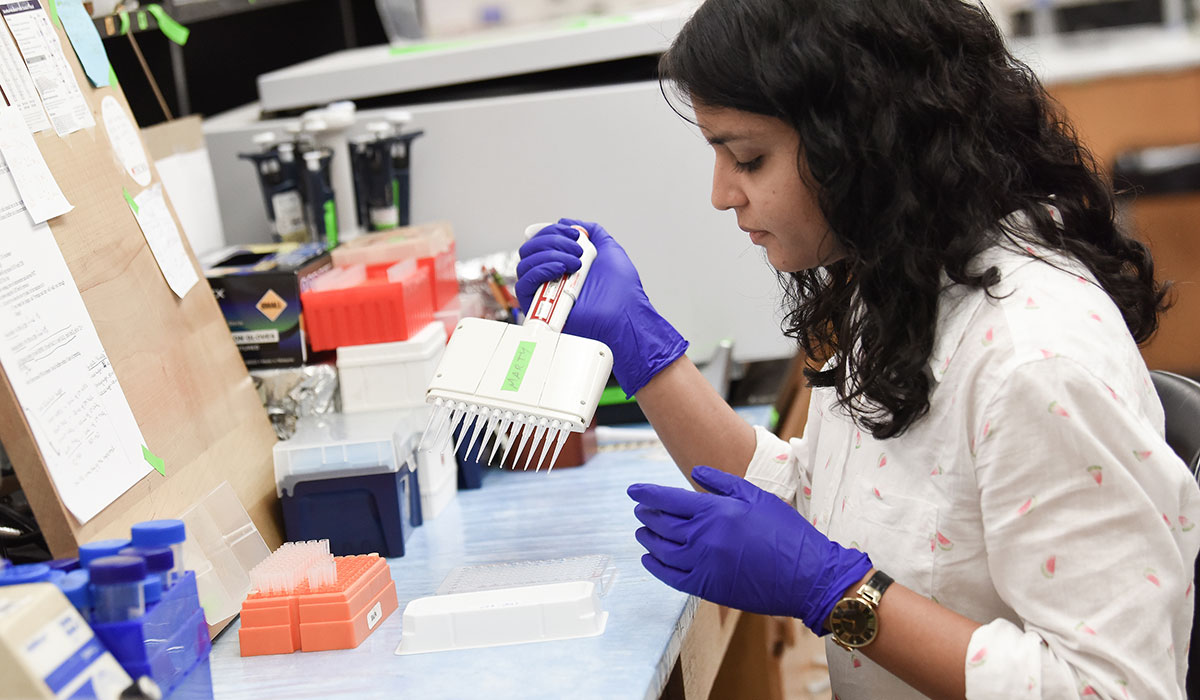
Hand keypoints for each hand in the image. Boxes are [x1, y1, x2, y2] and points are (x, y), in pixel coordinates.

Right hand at [516, 218, 687, 395]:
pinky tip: (561, 270)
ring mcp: (544, 291)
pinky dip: (540, 270)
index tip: (574, 234)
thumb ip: (591, 231)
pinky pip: (523, 284)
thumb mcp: (609, 249)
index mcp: (563, 263)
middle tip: (577, 251)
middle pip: (529, 249)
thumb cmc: (622, 291)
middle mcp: (551, 277)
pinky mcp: (539, 307)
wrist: (625, 315)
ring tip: (575, 263)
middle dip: (552, 241)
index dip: (553, 231)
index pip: (542, 241)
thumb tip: (567, 223)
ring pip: (525, 263)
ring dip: (549, 254)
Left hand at [628, 465, 872, 634]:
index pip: (668, 499)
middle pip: (661, 523)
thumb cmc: (786, 533)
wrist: (807, 575)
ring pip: (662, 549)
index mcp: (715, 511)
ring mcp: (704, 564)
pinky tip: (649, 558)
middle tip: (640, 509)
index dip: (646, 493)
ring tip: (642, 531)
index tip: (633, 490)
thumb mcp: (757, 497)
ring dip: (648, 538)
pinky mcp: (708, 587)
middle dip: (646, 514)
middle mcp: (704, 537)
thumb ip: (722, 482)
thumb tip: (694, 471)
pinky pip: (671, 577)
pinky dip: (655, 566)